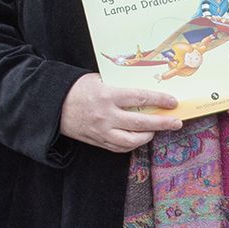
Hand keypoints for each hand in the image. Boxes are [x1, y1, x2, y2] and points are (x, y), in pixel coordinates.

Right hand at [60, 74, 182, 152]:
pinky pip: (119, 147)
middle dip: (162, 123)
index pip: (141, 98)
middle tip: (176, 122)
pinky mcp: (97, 141)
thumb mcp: (97, 80)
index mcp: (107, 95)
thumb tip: (142, 92)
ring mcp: (102, 131)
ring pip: (132, 141)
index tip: (172, 102)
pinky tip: (138, 138)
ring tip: (155, 130)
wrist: (52, 106)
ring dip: (148, 136)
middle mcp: (106, 116)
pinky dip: (132, 144)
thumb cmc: (75, 89)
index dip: (160, 100)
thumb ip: (118, 86)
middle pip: (141, 122)